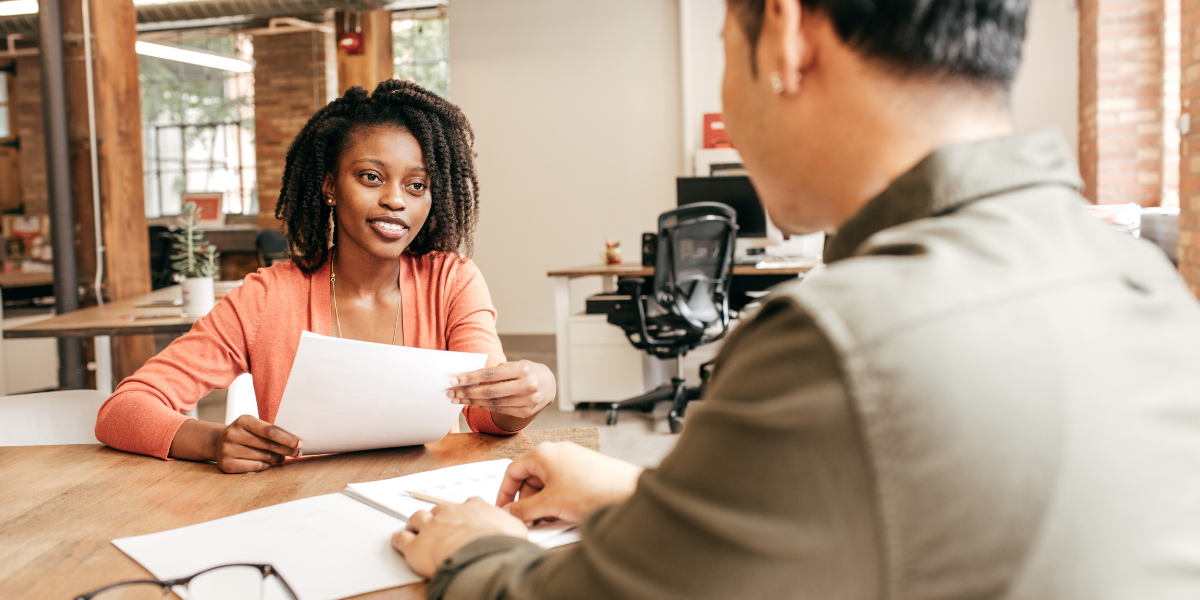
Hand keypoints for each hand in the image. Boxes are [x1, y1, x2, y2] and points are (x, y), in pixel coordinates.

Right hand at [212, 415, 301, 473]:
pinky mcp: (226, 464)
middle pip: (268, 445)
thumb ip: (270, 431)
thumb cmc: (245, 433)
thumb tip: (295, 442)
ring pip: (263, 457)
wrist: (218, 442)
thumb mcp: (254, 425)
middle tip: (297, 452)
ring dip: (277, 458)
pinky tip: (268, 462)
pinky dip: (266, 465)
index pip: (270, 431)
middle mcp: (233, 434)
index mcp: (243, 420)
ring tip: (281, 457)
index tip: (300, 443)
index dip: (287, 438)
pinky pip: (255, 467)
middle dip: (287, 450)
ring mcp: (227, 450)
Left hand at [392, 497, 527, 577]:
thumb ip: (513, 526)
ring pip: (417, 518)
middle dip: (438, 516)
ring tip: (415, 527)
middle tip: (439, 524)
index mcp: (474, 507)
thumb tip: (520, 528)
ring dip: (415, 523)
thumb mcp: (516, 530)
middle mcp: (450, 512)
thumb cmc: (497, 543)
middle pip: (439, 509)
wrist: (479, 554)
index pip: (468, 504)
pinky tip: (399, 541)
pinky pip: (401, 538)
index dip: (465, 512)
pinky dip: (399, 540)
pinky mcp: (415, 545)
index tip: (465, 517)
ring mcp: (431, 526)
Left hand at [448, 360, 555, 418]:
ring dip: (472, 401)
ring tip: (457, 398)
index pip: (490, 374)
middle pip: (489, 391)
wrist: (549, 385)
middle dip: (467, 392)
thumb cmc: (528, 371)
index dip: (470, 377)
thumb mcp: (516, 364)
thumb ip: (497, 371)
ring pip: (493, 403)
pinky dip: (483, 406)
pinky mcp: (525, 412)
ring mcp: (527, 401)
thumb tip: (470, 378)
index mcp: (523, 369)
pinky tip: (472, 403)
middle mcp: (527, 385)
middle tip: (451, 392)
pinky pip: (499, 410)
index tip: (454, 379)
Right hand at [496, 442, 642, 522]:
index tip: (503, 509)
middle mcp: (558, 453)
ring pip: (547, 483)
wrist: (630, 492)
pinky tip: (563, 516)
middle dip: (526, 501)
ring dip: (543, 503)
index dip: (504, 492)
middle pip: (530, 477)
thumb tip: (509, 512)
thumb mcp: (550, 504)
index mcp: (544, 453)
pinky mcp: (586, 472)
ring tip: (548, 520)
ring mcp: (573, 461)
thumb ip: (523, 509)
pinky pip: (563, 486)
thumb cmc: (594, 490)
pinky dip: (558, 501)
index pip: (512, 470)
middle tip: (526, 520)